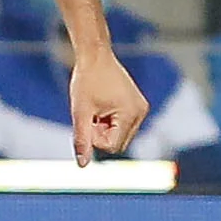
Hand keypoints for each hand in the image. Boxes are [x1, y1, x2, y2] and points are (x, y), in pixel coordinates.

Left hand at [69, 47, 149, 166]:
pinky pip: (122, 125)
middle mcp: (140, 113)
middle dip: (100, 133)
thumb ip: (82, 139)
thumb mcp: (80, 112)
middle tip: (90, 114)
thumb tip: (83, 165)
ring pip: (119, 135)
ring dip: (104, 127)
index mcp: (130, 114)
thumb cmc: (86, 81)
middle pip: (117, 143)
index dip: (94, 137)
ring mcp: (140, 109)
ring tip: (96, 108)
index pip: (112, 146)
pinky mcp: (137, 105)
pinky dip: (109, 121)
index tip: (87, 119)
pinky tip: (102, 105)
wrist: (94, 56)